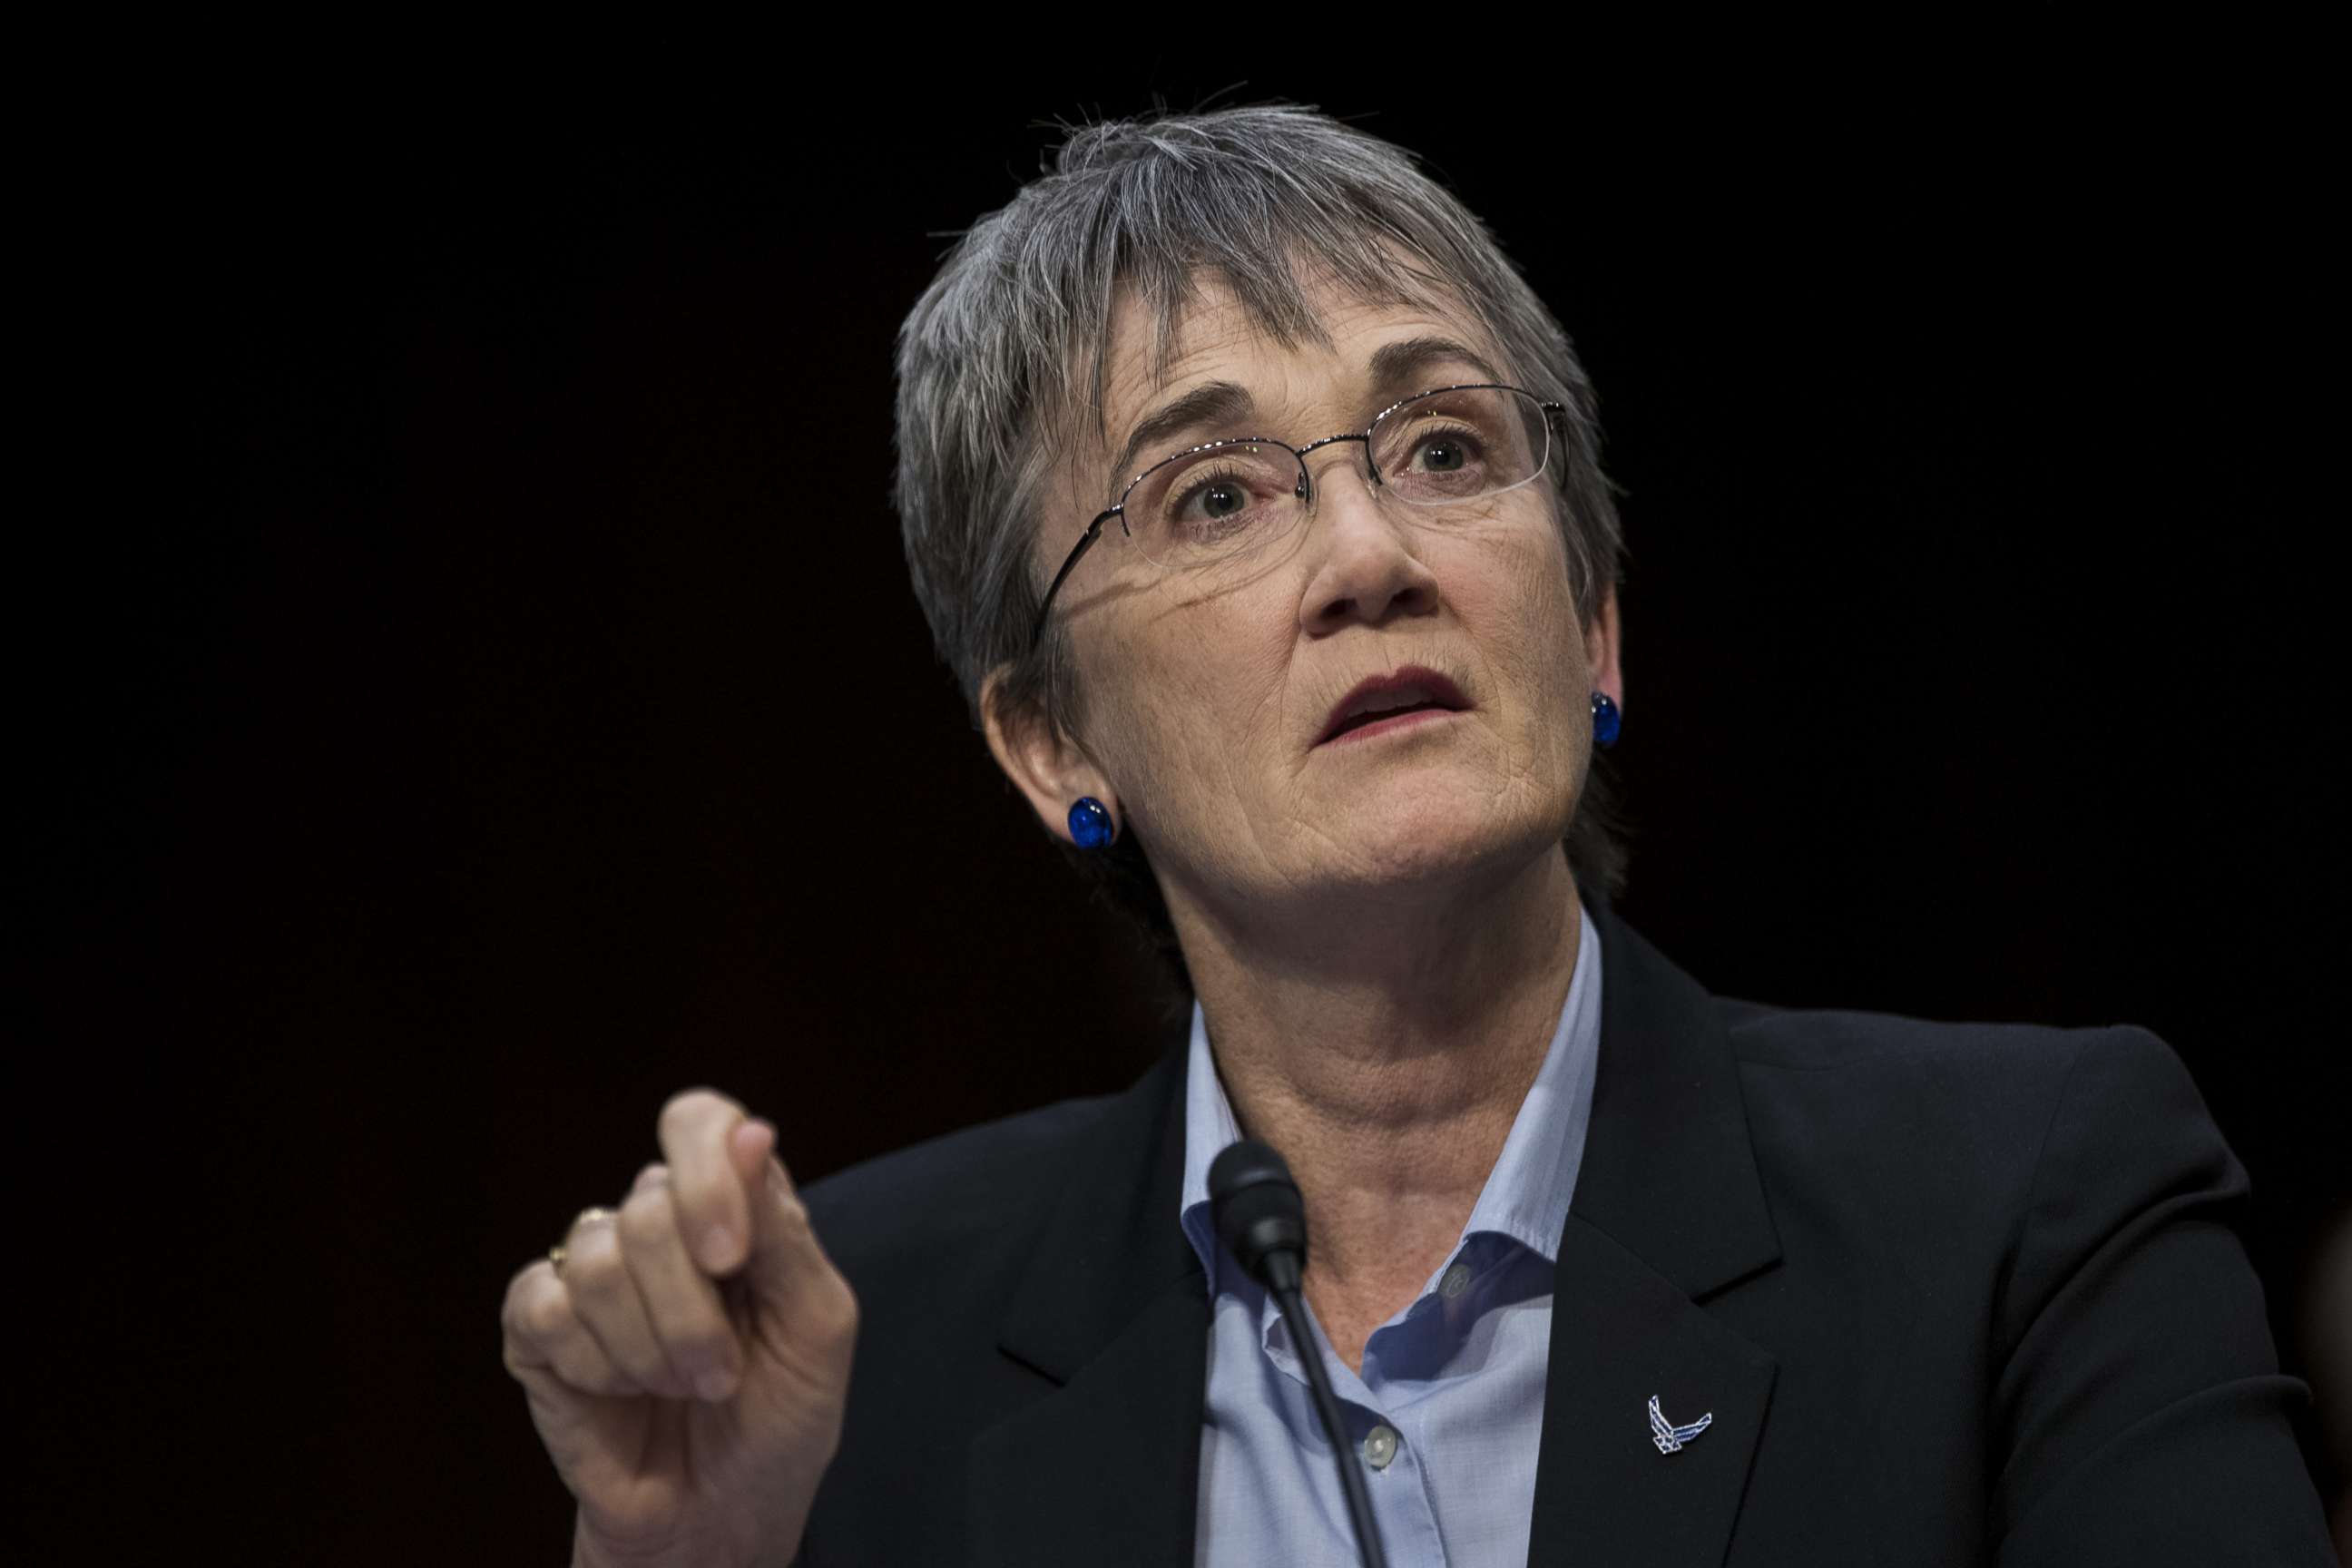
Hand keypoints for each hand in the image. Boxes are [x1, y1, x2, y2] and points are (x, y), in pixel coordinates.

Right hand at [503, 1091, 858, 1567]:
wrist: (720, 1516)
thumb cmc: (779, 1418)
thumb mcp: (813, 1325)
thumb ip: (782, 1231)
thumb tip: (752, 1133)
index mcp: (730, 1206)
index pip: (697, 1123)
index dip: (706, 1174)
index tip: (728, 1257)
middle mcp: (656, 1224)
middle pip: (651, 1205)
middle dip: (694, 1312)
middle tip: (720, 1375)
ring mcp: (591, 1270)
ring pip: (598, 1258)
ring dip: (651, 1349)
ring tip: (678, 1389)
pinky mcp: (536, 1325)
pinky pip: (547, 1308)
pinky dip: (595, 1365)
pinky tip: (619, 1392)